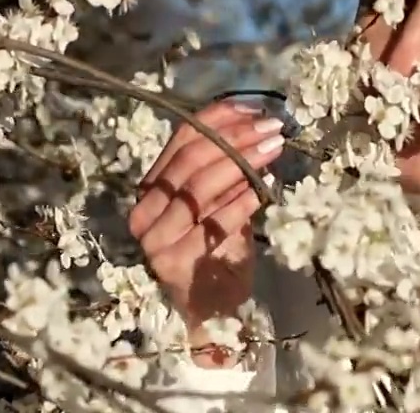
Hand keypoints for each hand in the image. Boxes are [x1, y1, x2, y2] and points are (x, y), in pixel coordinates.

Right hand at [128, 101, 285, 365]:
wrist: (211, 310)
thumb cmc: (217, 251)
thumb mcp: (219, 204)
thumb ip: (225, 170)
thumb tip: (256, 123)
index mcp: (150, 189)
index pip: (181, 140)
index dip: (217, 119)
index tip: (253, 108)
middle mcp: (145, 212)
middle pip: (191, 161)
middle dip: (235, 139)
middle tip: (272, 128)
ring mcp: (156, 240)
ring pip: (200, 187)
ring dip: (242, 163)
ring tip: (274, 149)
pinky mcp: (175, 263)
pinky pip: (214, 222)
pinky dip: (243, 201)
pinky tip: (267, 187)